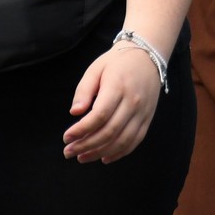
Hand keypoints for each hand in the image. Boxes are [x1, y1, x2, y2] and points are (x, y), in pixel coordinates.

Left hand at [63, 46, 163, 163]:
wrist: (148, 56)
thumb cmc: (117, 62)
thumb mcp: (96, 69)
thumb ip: (84, 90)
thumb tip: (74, 113)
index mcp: (118, 87)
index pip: (99, 115)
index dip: (81, 130)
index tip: (66, 137)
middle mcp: (133, 101)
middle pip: (110, 131)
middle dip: (86, 145)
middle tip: (69, 151)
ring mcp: (143, 111)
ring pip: (122, 140)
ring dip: (100, 153)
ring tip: (82, 157)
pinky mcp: (148, 118)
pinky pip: (135, 140)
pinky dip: (120, 153)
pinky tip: (104, 158)